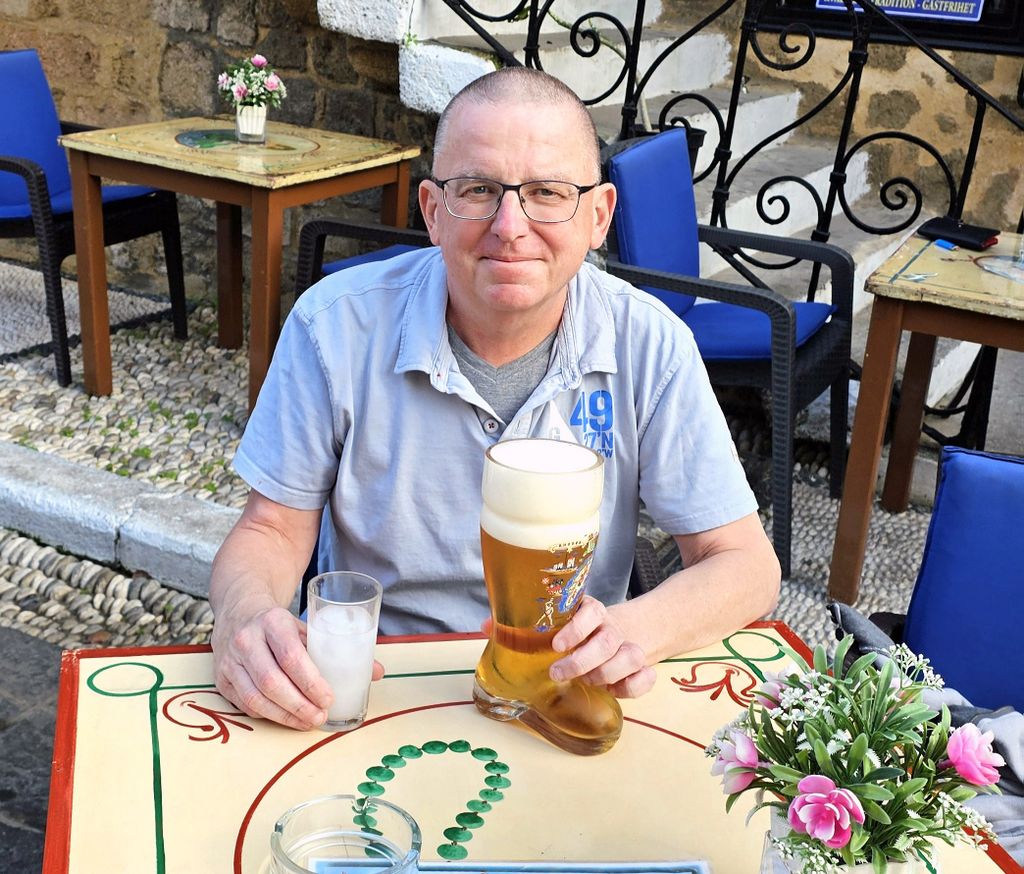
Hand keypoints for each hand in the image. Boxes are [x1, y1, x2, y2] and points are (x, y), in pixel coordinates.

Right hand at [212, 602, 385, 729]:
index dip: (311, 682)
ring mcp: (230, 660)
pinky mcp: (221, 677)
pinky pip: (244, 703)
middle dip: (299, 705)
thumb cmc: (279, 623)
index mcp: (272, 621)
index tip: (329, 698)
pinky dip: (268, 715)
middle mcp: (247, 639)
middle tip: (321, 717)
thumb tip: (378, 672)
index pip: (292, 656)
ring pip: (255, 696)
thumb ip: (337, 648)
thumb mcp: (306, 626)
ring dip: (284, 715)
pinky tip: (286, 718)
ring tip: (307, 723)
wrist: (239, 609)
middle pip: (272, 681)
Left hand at [548, 596, 655, 697]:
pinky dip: (631, 687)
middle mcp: (612, 628)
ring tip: (585, 681)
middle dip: (581, 662)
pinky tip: (612, 691)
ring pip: (632, 657)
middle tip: (557, 673)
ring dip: (606, 674)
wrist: (617, 634)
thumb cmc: (580, 636)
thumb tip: (510, 637)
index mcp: (593, 613)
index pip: (591, 612)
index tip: (556, 646)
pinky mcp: (642, 668)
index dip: (576, 629)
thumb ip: (544, 630)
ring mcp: (629, 646)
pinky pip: (647, 677)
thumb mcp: (562, 626)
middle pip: (607, 641)